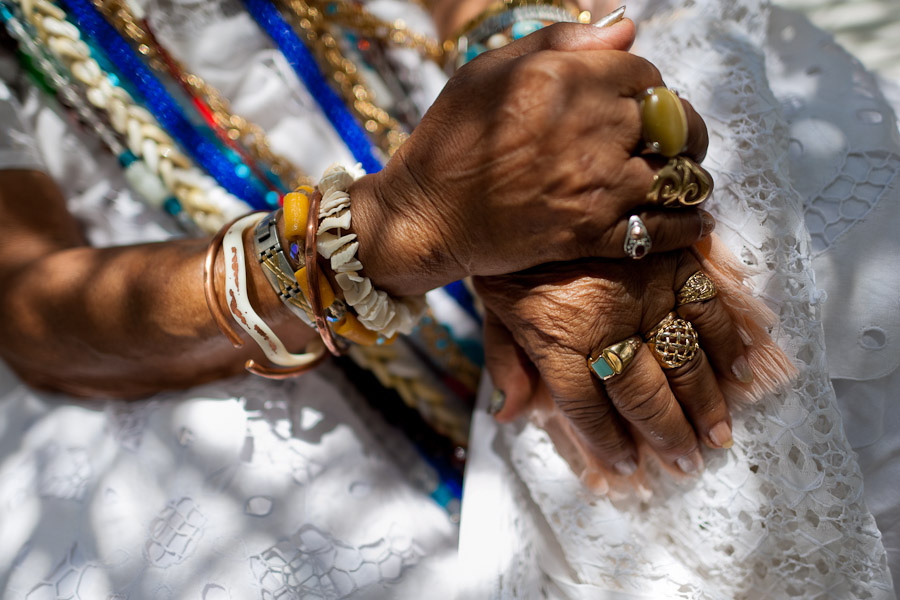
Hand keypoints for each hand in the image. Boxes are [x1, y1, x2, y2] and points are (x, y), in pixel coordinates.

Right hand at [351, 20, 711, 295]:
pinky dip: (685, 226)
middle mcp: (590, 130)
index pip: (645, 73)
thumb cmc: (450, 138)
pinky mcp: (591, 235)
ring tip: (680, 179)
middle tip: (671, 139)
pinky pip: (661, 230)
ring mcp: (595, 187)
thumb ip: (558, 42)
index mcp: (565, 81)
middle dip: (677, 127)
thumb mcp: (488, 71)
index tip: (634, 101)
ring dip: (686, 175)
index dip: (645, 85)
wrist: (426, 215)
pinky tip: (691, 220)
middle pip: (674, 120)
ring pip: (677, 175)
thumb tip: (626, 30)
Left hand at [475, 251, 750, 475]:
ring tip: (719, 436)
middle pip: (643, 393)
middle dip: (668, 435)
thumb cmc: (511, 253)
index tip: (629, 465)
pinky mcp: (671, 257)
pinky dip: (728, 339)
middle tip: (688, 462)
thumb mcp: (495, 307)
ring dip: (706, 402)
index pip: (587, 408)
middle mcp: (604, 321)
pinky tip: (741, 369)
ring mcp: (643, 289)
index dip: (609, 442)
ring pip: (682, 358)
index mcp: (556, 337)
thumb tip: (509, 417)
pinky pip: (708, 304)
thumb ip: (506, 363)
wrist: (529, 180)